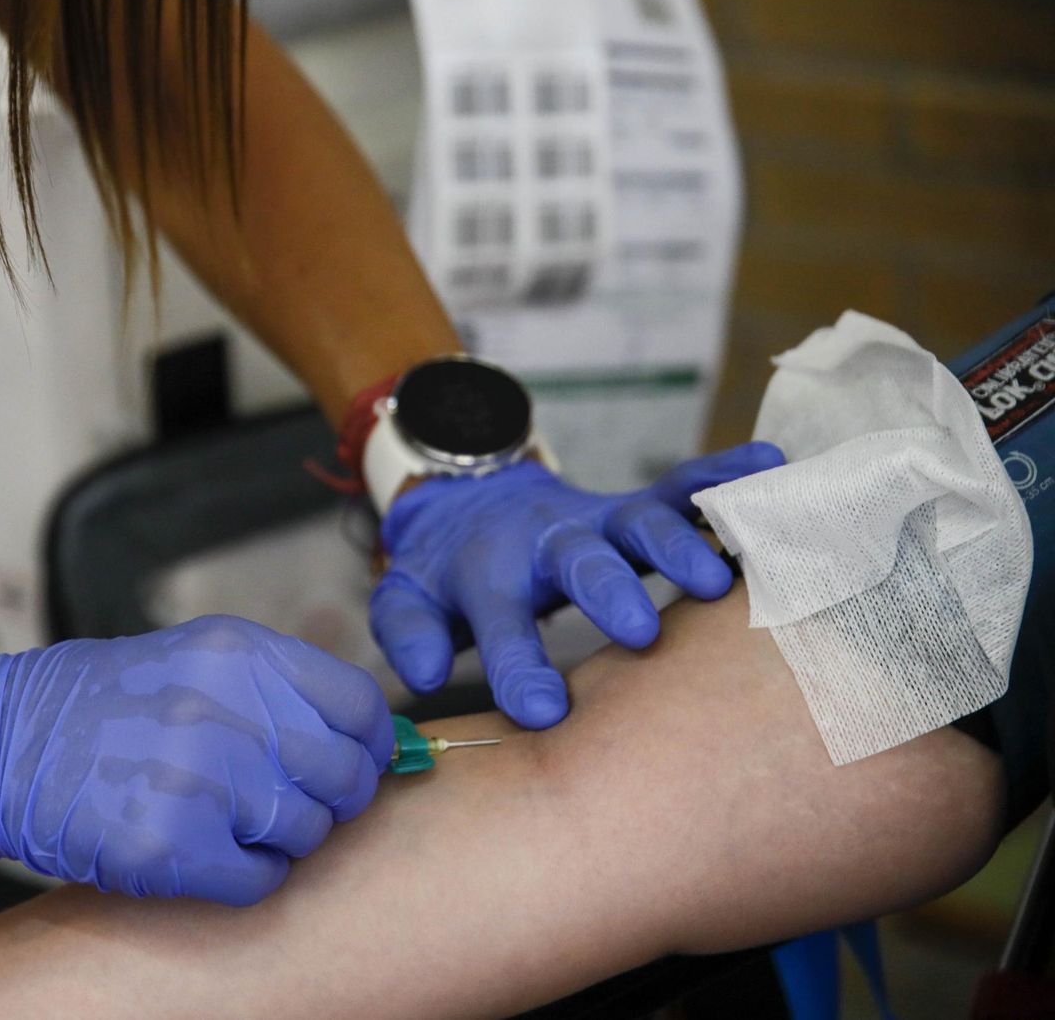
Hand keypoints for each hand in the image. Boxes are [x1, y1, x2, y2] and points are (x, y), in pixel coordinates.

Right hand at [0, 615, 393, 905]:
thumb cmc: (104, 704)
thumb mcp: (196, 660)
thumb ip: (278, 690)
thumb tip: (368, 740)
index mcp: (239, 654)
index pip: (360, 705)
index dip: (368, 744)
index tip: (353, 761)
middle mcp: (226, 709)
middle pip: (343, 777)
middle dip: (326, 800)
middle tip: (284, 800)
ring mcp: (197, 780)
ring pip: (305, 833)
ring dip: (278, 838)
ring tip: (225, 820)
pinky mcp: (168, 846)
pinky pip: (259, 879)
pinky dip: (244, 875)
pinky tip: (204, 850)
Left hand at [369, 442, 783, 727]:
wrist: (470, 501)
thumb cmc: (446, 573)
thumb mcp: (407, 598)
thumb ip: (408, 633)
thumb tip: (423, 673)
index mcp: (488, 573)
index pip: (499, 622)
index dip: (518, 665)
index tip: (542, 712)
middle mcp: (548, 543)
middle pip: (581, 563)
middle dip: (610, 593)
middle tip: (638, 633)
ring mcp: (597, 521)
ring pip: (641, 522)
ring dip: (679, 544)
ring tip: (720, 579)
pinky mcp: (633, 505)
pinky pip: (680, 486)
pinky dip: (723, 475)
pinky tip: (769, 464)